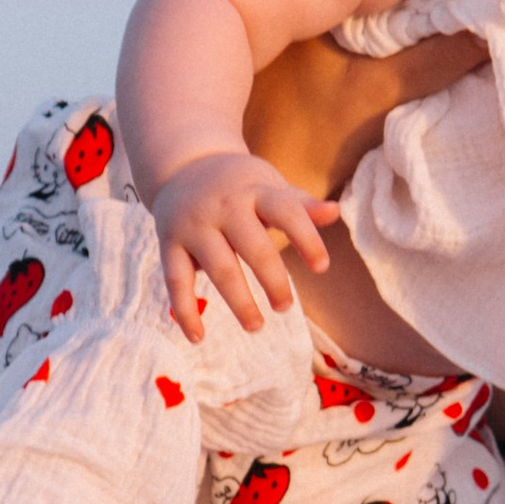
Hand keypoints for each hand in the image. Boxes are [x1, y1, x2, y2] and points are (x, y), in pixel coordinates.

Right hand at [149, 151, 338, 338]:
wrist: (183, 166)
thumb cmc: (240, 186)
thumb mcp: (270, 186)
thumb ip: (301, 205)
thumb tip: (335, 212)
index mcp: (255, 191)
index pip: (286, 212)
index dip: (306, 238)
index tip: (321, 267)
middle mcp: (223, 206)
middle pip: (253, 246)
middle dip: (272, 280)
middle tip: (285, 307)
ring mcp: (194, 225)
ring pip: (219, 267)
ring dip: (238, 301)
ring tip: (256, 326)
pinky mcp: (169, 243)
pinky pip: (176, 280)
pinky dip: (185, 311)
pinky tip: (198, 337)